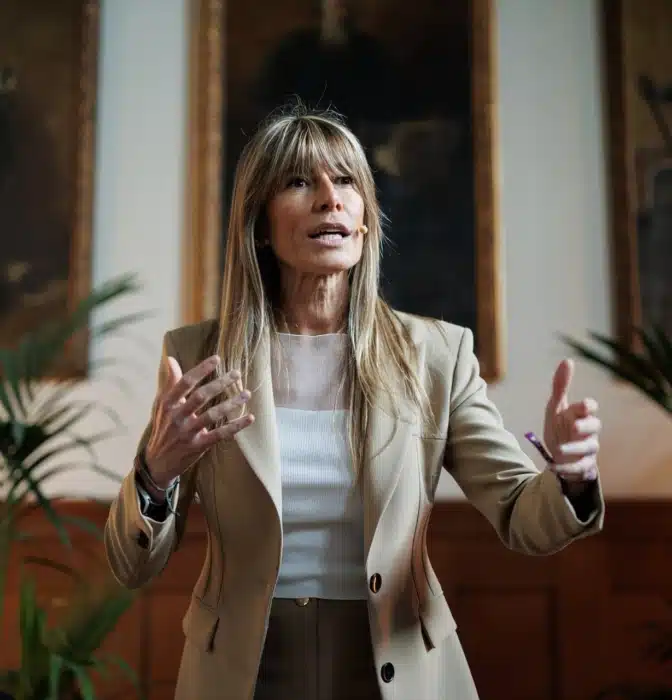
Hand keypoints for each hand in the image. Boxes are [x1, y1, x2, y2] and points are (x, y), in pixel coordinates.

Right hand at [144, 355, 254, 488]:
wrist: (157, 462)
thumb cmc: (163, 427)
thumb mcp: (162, 405)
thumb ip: (170, 383)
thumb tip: (170, 359)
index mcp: (168, 403)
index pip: (185, 383)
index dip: (201, 370)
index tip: (217, 359)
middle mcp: (177, 417)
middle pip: (201, 396)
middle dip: (220, 383)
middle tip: (237, 373)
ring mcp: (187, 432)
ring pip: (212, 415)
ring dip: (231, 403)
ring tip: (247, 393)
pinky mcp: (198, 446)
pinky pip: (220, 434)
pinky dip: (236, 426)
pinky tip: (249, 417)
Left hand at [543, 359, 600, 484]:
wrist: (560, 455)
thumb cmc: (560, 427)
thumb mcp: (555, 407)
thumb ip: (560, 386)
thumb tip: (567, 361)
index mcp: (580, 415)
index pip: (590, 408)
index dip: (587, 406)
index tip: (583, 406)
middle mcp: (588, 431)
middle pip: (594, 426)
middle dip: (585, 426)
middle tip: (574, 427)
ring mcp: (588, 449)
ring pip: (589, 448)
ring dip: (574, 448)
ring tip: (558, 449)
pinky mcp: (584, 466)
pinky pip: (579, 468)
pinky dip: (566, 468)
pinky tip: (552, 467)